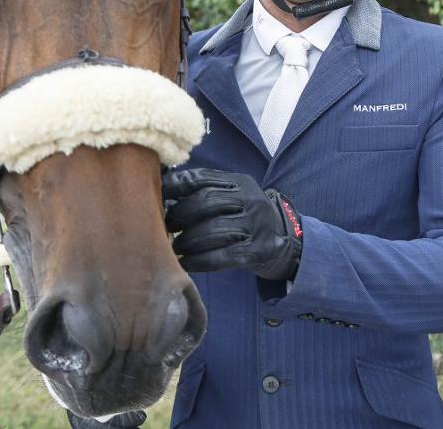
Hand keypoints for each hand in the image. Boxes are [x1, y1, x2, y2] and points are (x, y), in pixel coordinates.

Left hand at [162, 168, 302, 280]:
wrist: (285, 239)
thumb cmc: (245, 216)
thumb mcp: (233, 195)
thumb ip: (205, 190)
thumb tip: (160, 193)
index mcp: (239, 182)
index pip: (202, 178)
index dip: (176, 185)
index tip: (157, 193)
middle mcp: (250, 199)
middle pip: (206, 202)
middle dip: (180, 214)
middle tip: (166, 226)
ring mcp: (256, 225)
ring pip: (213, 230)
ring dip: (188, 240)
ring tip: (175, 247)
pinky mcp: (258, 250)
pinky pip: (223, 256)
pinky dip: (200, 261)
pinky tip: (187, 263)